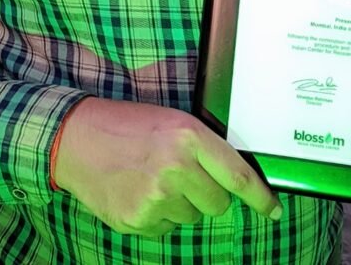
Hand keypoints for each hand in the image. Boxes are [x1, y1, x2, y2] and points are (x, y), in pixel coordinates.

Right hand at [52, 97, 281, 236]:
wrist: (77, 138)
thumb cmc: (128, 125)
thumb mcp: (172, 121)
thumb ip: (202, 148)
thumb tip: (233, 179)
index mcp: (188, 136)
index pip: (237, 176)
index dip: (260, 198)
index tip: (274, 210)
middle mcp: (176, 167)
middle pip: (218, 203)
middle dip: (209, 195)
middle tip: (184, 175)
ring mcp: (156, 198)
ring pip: (192, 217)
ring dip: (182, 204)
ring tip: (154, 178)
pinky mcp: (138, 220)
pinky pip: (167, 228)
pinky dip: (159, 215)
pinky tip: (140, 192)